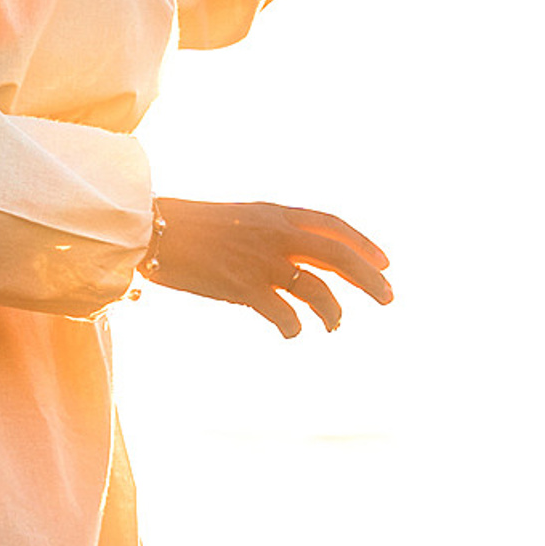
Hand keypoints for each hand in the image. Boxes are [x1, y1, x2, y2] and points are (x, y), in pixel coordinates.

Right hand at [141, 198, 393, 337]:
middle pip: (339, 257)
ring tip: (335, 325)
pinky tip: (292, 331)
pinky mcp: (244, 287)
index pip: (334, 226)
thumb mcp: (244, 216)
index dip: (363, 244)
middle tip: (389, 298)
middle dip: (369, 279)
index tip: (385, 262)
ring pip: (318, 291)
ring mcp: (262, 261)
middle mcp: (277, 235)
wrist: (155, 230)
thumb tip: (306, 257)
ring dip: (334, 312)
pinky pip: (284, 314)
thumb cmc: (196, 227)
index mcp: (278, 214)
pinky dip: (293, 327)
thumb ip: (276, 233)